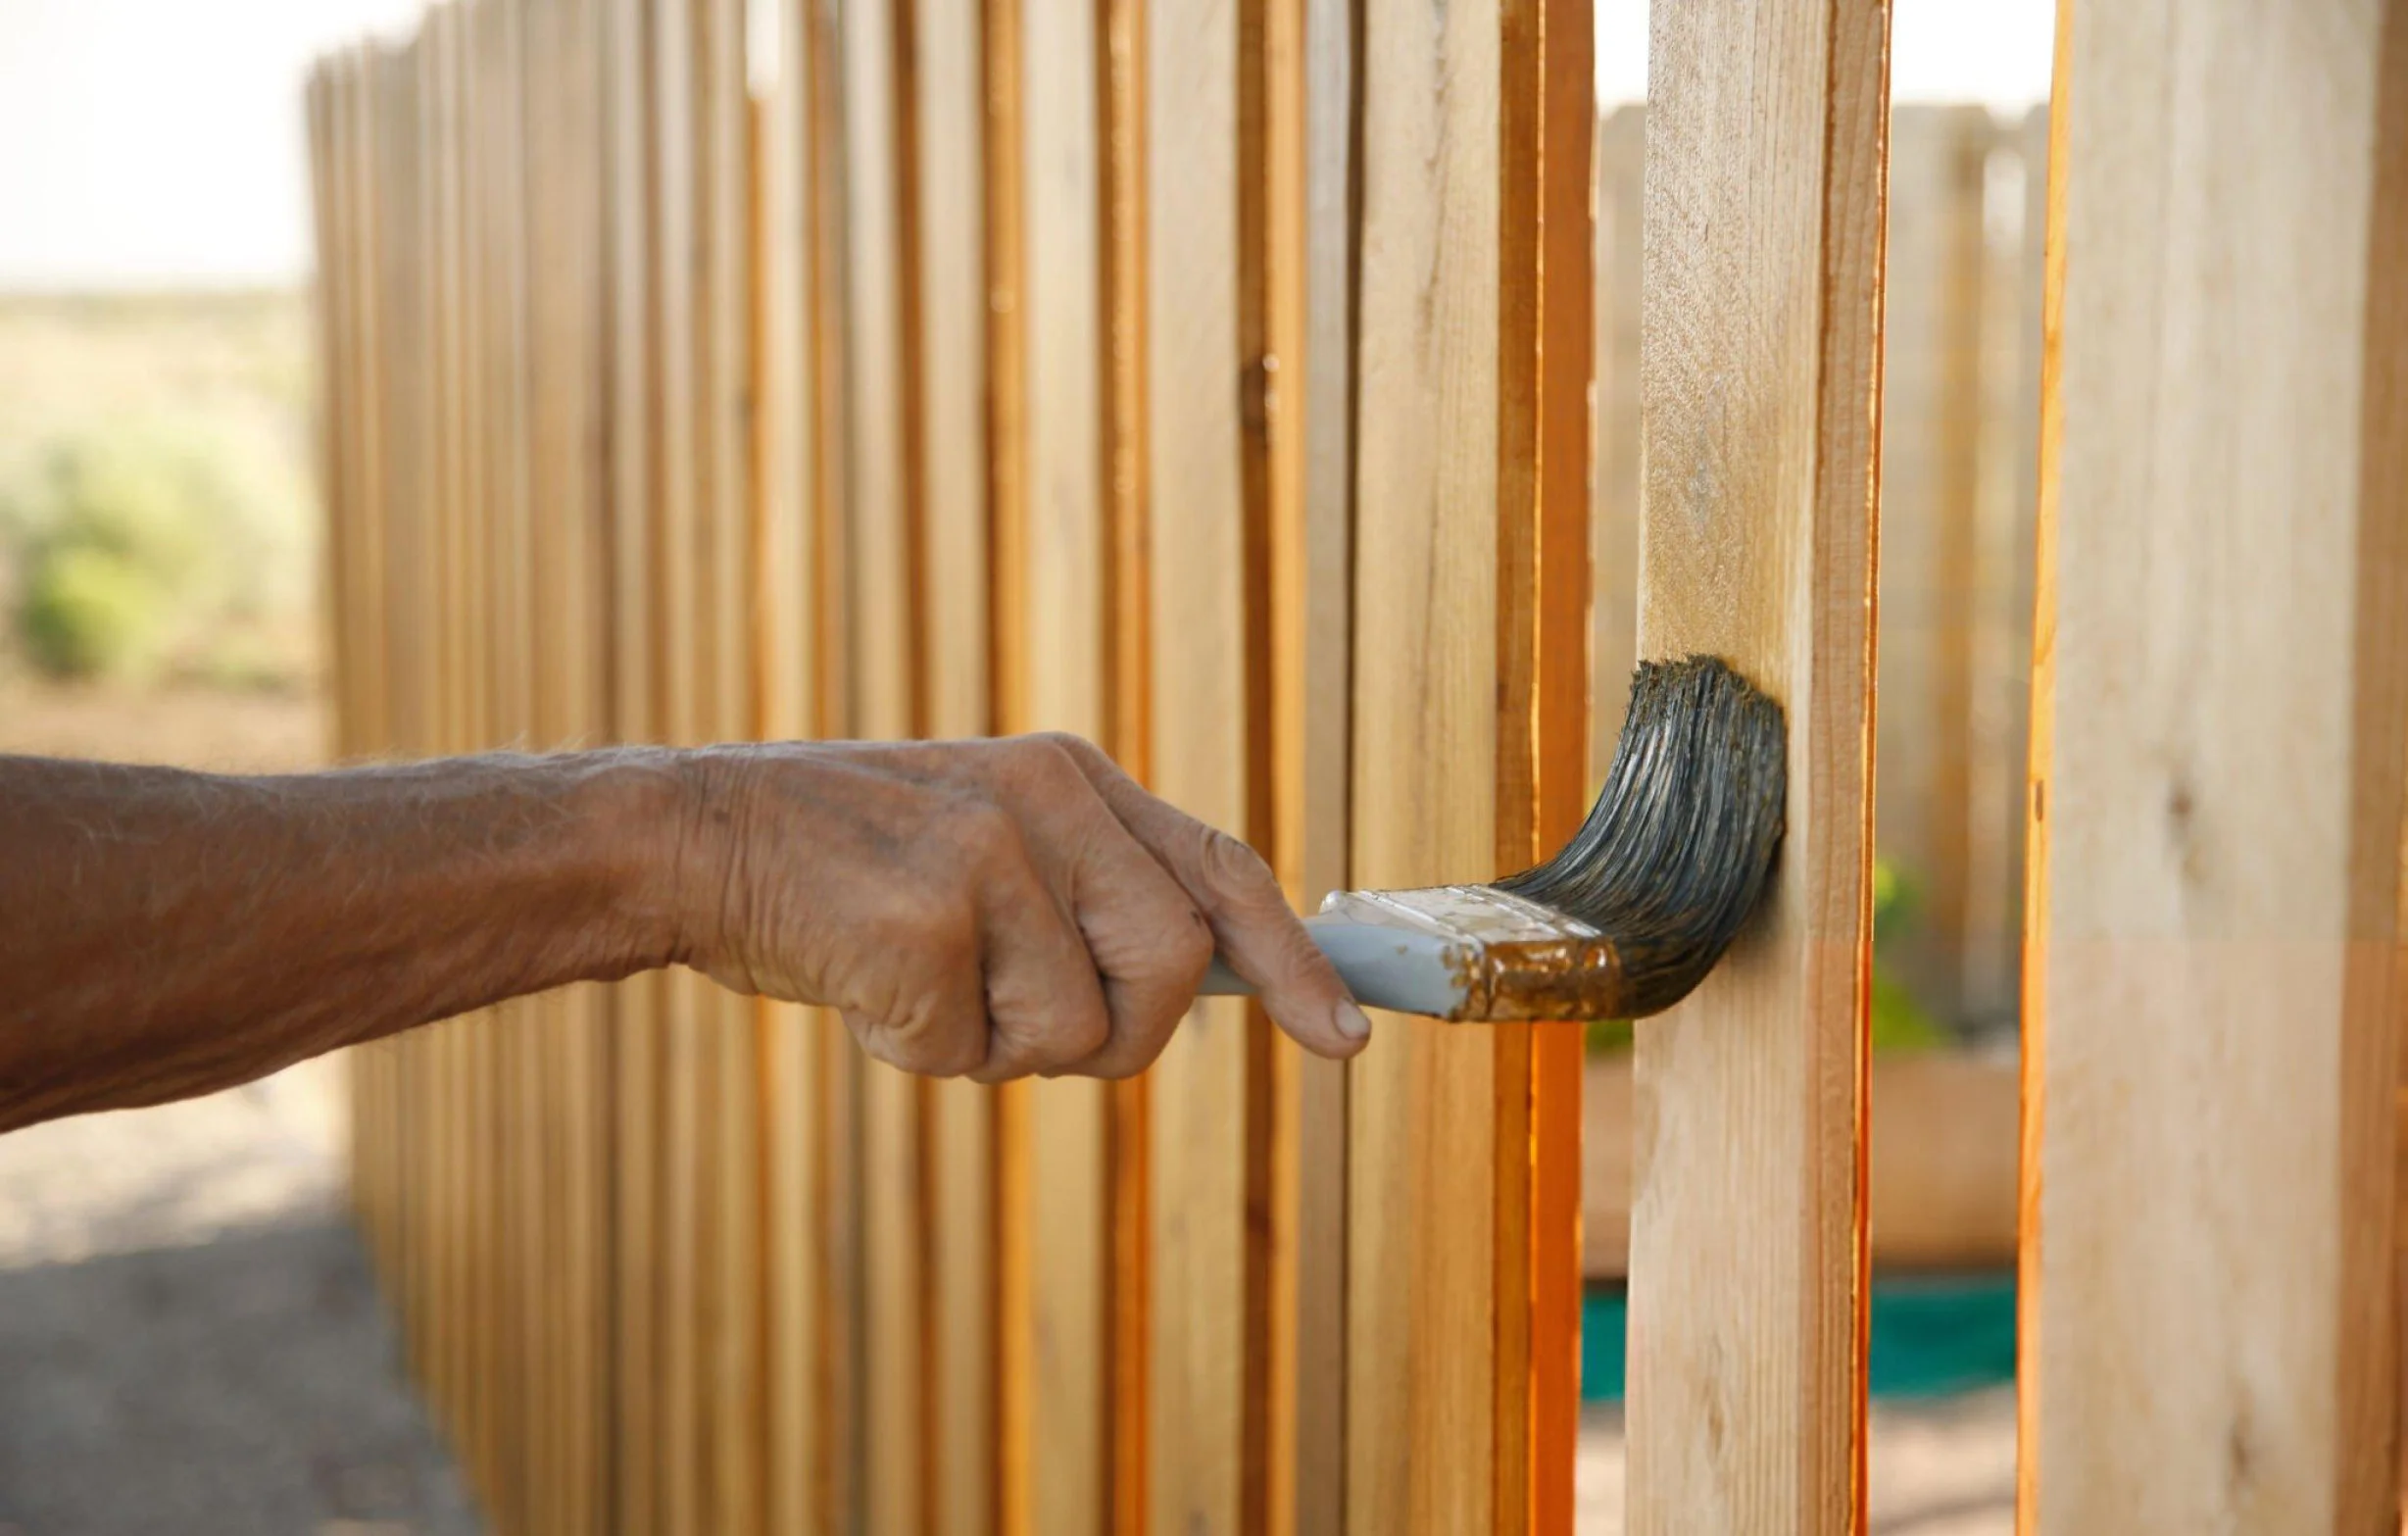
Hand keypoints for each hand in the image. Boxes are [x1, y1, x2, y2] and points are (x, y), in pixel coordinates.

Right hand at [668, 733, 1370, 1079]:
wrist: (693, 837)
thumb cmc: (844, 865)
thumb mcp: (986, 839)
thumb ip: (1087, 892)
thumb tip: (1199, 983)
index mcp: (1073, 776)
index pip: (1222, 869)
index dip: (1290, 963)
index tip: (1343, 1042)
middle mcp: (1048, 799)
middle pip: (1175, 970)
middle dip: (1118, 1038)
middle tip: (1018, 1027)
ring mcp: (988, 853)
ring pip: (1077, 1033)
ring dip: (998, 1049)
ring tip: (917, 983)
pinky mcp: (924, 919)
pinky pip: (967, 1055)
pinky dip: (913, 1054)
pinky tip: (860, 985)